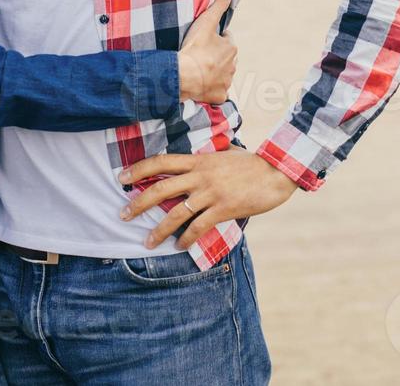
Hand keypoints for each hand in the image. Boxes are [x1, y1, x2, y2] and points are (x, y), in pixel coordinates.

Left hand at [118, 147, 297, 250]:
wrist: (277, 172)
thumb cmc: (254, 163)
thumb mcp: (227, 153)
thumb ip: (213, 155)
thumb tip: (208, 152)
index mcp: (199, 160)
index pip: (161, 162)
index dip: (138, 169)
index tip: (122, 177)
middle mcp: (200, 175)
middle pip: (161, 188)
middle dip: (138, 203)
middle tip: (123, 215)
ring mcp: (211, 193)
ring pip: (176, 213)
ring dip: (158, 230)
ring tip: (147, 242)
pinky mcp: (223, 209)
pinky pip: (198, 227)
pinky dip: (186, 239)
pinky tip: (179, 246)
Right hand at [176, 0, 236, 102]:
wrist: (184, 75)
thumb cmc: (194, 48)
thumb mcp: (205, 22)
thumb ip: (218, 6)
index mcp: (232, 48)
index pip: (226, 39)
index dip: (215, 38)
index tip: (204, 40)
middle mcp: (233, 66)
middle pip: (226, 58)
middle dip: (216, 56)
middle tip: (200, 55)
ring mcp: (227, 82)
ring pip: (223, 74)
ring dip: (215, 72)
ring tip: (199, 69)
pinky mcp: (219, 96)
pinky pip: (218, 91)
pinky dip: (212, 89)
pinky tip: (202, 85)